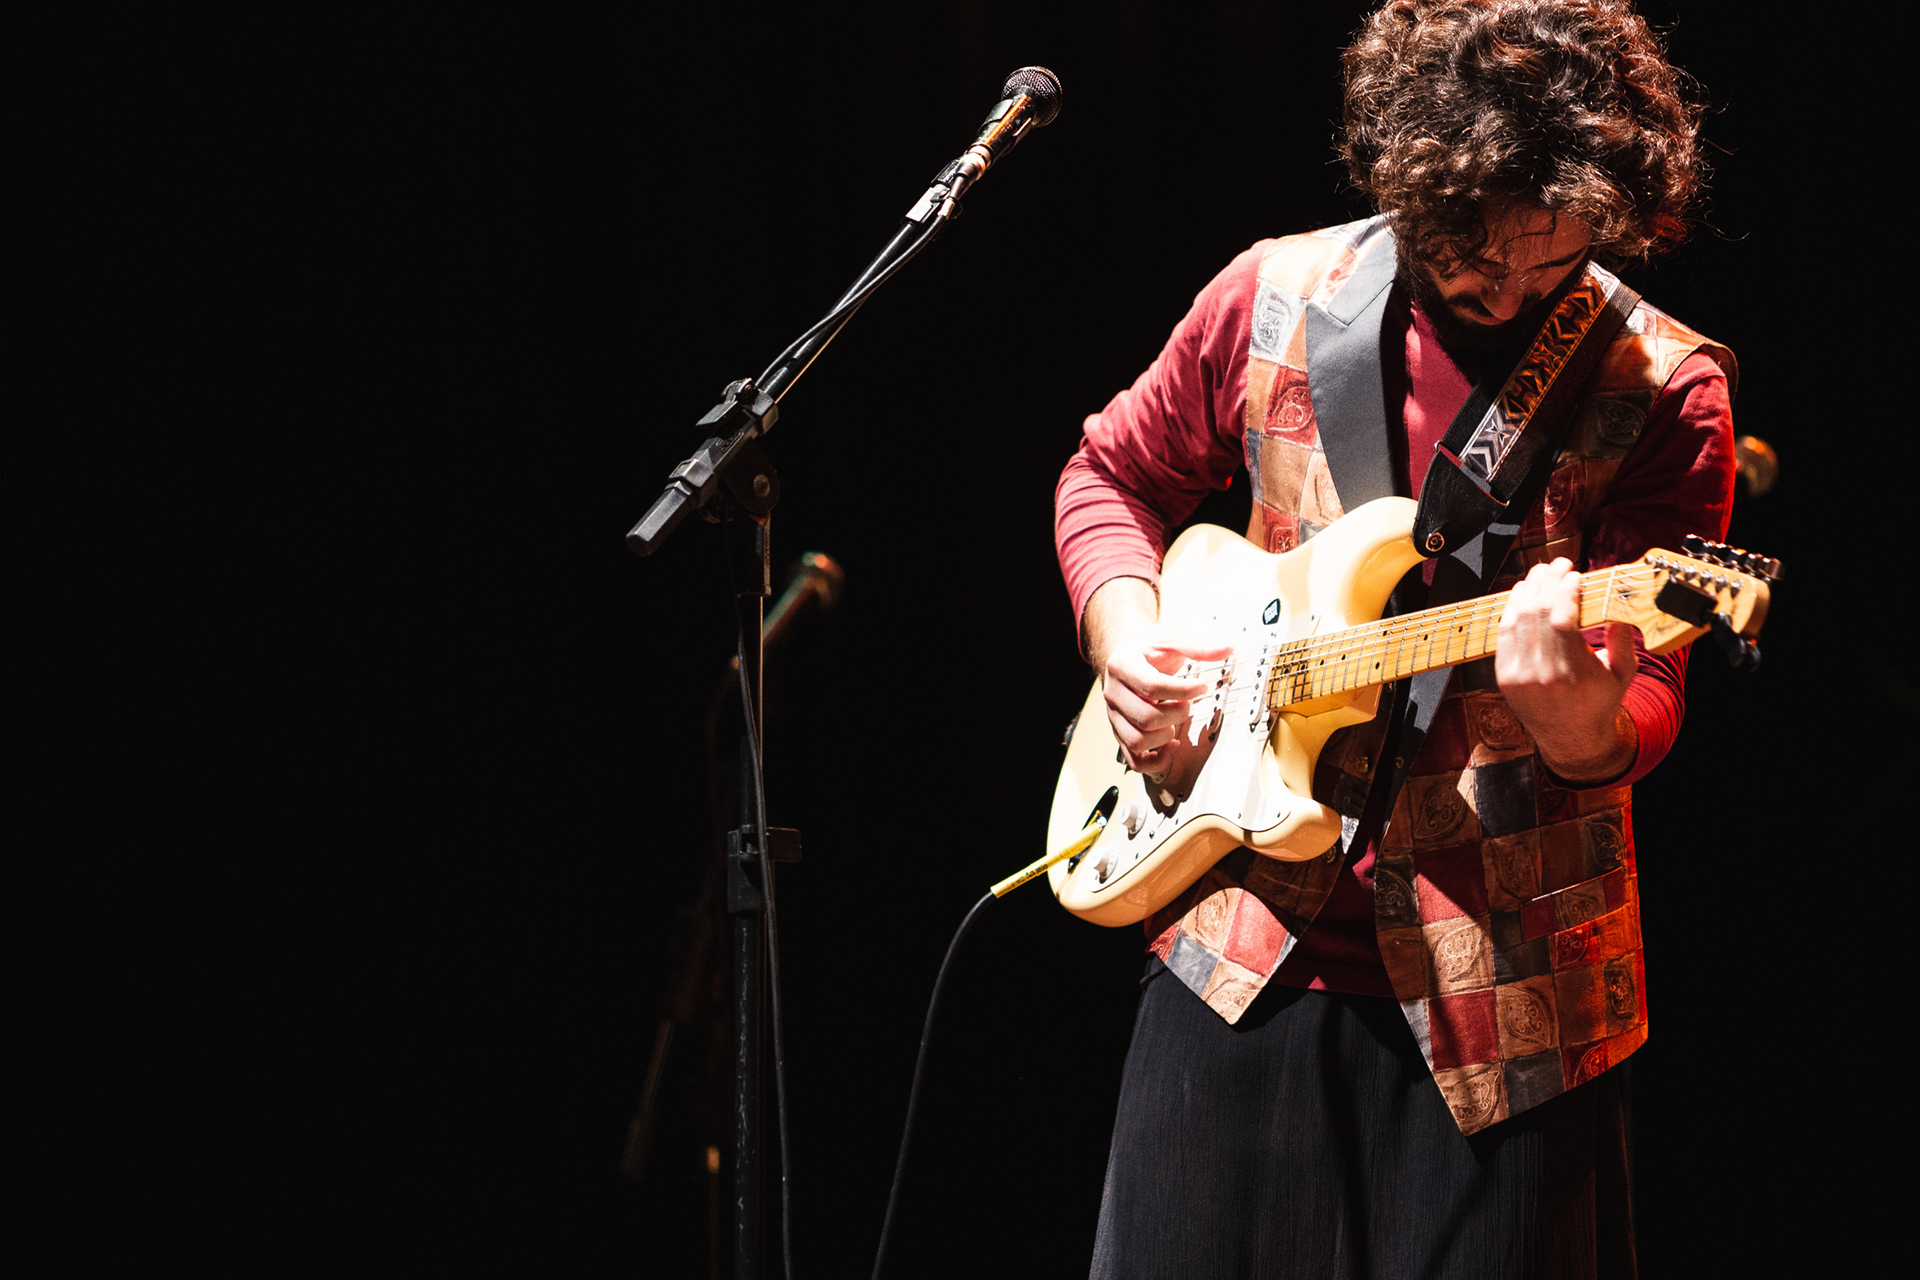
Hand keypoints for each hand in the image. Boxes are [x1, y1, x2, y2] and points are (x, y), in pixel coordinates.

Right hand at [1102, 629, 1234, 779]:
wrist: (1127, 656)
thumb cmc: (1148, 649)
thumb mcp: (1171, 637)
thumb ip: (1198, 645)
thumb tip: (1226, 650)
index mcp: (1121, 665)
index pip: (1152, 685)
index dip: (1183, 690)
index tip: (1201, 687)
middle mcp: (1113, 692)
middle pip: (1145, 717)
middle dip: (1177, 714)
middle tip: (1188, 705)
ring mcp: (1114, 715)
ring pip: (1137, 740)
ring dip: (1165, 736)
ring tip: (1176, 721)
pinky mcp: (1120, 732)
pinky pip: (1134, 759)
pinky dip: (1156, 760)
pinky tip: (1171, 745)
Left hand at [1494, 558, 1638, 782]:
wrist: (1570, 738)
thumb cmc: (1600, 702)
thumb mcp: (1623, 673)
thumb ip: (1622, 638)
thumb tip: (1619, 601)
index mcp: (1575, 674)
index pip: (1561, 620)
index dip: (1565, 591)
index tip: (1575, 574)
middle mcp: (1542, 675)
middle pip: (1537, 613)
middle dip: (1547, 581)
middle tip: (1558, 564)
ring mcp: (1519, 676)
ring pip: (1517, 619)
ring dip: (1528, 589)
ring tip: (1541, 572)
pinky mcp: (1504, 676)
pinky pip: (1504, 633)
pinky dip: (1512, 609)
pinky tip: (1523, 593)